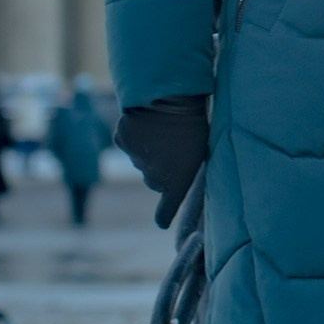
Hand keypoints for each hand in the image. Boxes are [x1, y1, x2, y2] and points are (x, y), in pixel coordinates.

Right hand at [114, 96, 209, 228]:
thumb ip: (187, 166)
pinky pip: (128, 142)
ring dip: (149, 149)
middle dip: (160, 168)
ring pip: (141, 159)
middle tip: (173, 147)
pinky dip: (134, 134)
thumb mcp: (200, 149)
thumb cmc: (193, 124)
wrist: (169, 100)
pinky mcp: (122, 142)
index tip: (162, 223)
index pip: (169, 207)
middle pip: (154, 178)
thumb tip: (176, 173)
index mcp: (177, 181)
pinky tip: (146, 121)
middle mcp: (153, 177)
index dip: (165, 215)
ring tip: (163, 129)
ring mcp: (136, 160)